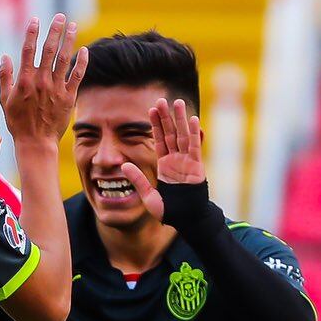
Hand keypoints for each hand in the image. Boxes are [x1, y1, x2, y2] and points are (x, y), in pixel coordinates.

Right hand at [0, 15, 86, 150]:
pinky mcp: (68, 97)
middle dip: (55, 31)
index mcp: (25, 81)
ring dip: (69, 40)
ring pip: (64, 59)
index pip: (28, 51)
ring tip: (72, 26)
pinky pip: (76, 76)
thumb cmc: (18, 122)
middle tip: (60, 17)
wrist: (36, 142)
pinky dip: (81, 62)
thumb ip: (5, 77)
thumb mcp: (4, 101)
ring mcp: (56, 89)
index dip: (32, 33)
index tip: (35, 19)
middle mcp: (41, 82)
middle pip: (49, 50)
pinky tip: (84, 49)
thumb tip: (5, 57)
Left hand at [118, 97, 206, 220]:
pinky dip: (195, 134)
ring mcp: (187, 162)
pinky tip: (194, 120)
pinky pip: (195, 147)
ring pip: (183, 136)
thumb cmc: (169, 211)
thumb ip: (137, 180)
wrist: (186, 221)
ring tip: (177, 102)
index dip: (155, 125)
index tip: (151, 109)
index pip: (159, 140)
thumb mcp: (147, 195)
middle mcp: (176, 160)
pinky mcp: (197, 166)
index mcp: (164, 165)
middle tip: (162, 99)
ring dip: (180, 119)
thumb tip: (123, 166)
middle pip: (170, 133)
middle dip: (166, 117)